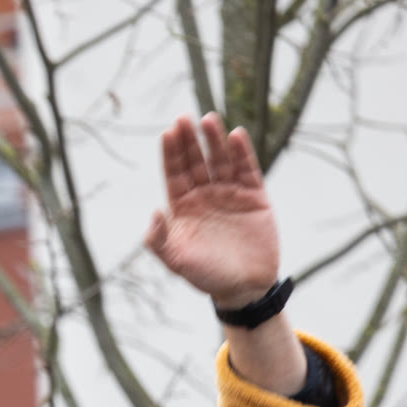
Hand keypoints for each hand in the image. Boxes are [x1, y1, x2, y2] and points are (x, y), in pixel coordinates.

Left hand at [144, 113, 280, 308]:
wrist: (243, 287)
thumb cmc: (205, 275)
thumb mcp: (176, 260)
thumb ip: (159, 240)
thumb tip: (154, 212)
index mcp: (183, 207)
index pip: (175, 174)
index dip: (171, 154)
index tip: (167, 133)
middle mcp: (204, 195)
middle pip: (195, 161)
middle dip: (189, 141)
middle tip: (184, 119)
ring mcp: (229, 193)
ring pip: (220, 161)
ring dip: (214, 141)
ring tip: (208, 121)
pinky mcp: (253, 196)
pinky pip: (246, 170)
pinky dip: (241, 153)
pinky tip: (235, 136)